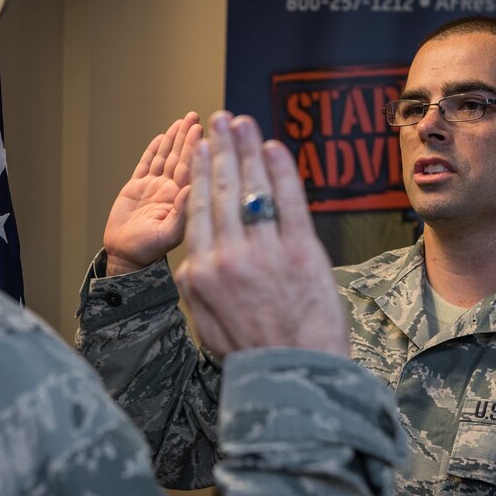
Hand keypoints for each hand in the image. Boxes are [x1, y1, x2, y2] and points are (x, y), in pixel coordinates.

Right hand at [104, 112, 202, 275]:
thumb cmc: (148, 251)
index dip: (195, 149)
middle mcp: (171, 191)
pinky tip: (162, 137)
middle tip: (194, 117)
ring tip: (182, 121)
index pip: (191, 169)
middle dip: (187, 137)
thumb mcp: (167, 235)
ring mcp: (154, 187)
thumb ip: (181, 213)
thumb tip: (193, 188)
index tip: (201, 131)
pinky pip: (146, 164)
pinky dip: (153, 150)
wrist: (125, 256)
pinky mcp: (137, 187)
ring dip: (173, 139)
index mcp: (181, 200)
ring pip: (165, 158)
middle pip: (180, 158)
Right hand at [176, 111, 348, 357]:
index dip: (202, 174)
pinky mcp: (303, 253)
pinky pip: (289, 202)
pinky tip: (274, 147)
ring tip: (243, 122)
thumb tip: (193, 263)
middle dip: (222, 148)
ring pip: (254, 189)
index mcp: (201, 273)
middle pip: (224, 190)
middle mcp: (229, 257)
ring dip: (248, 149)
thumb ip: (195, 290)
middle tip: (220, 119)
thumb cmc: (251, 354)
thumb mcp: (205, 326)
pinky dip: (281, 171)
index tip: (203, 150)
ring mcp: (267, 252)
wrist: (295, 376)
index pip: (200, 210)